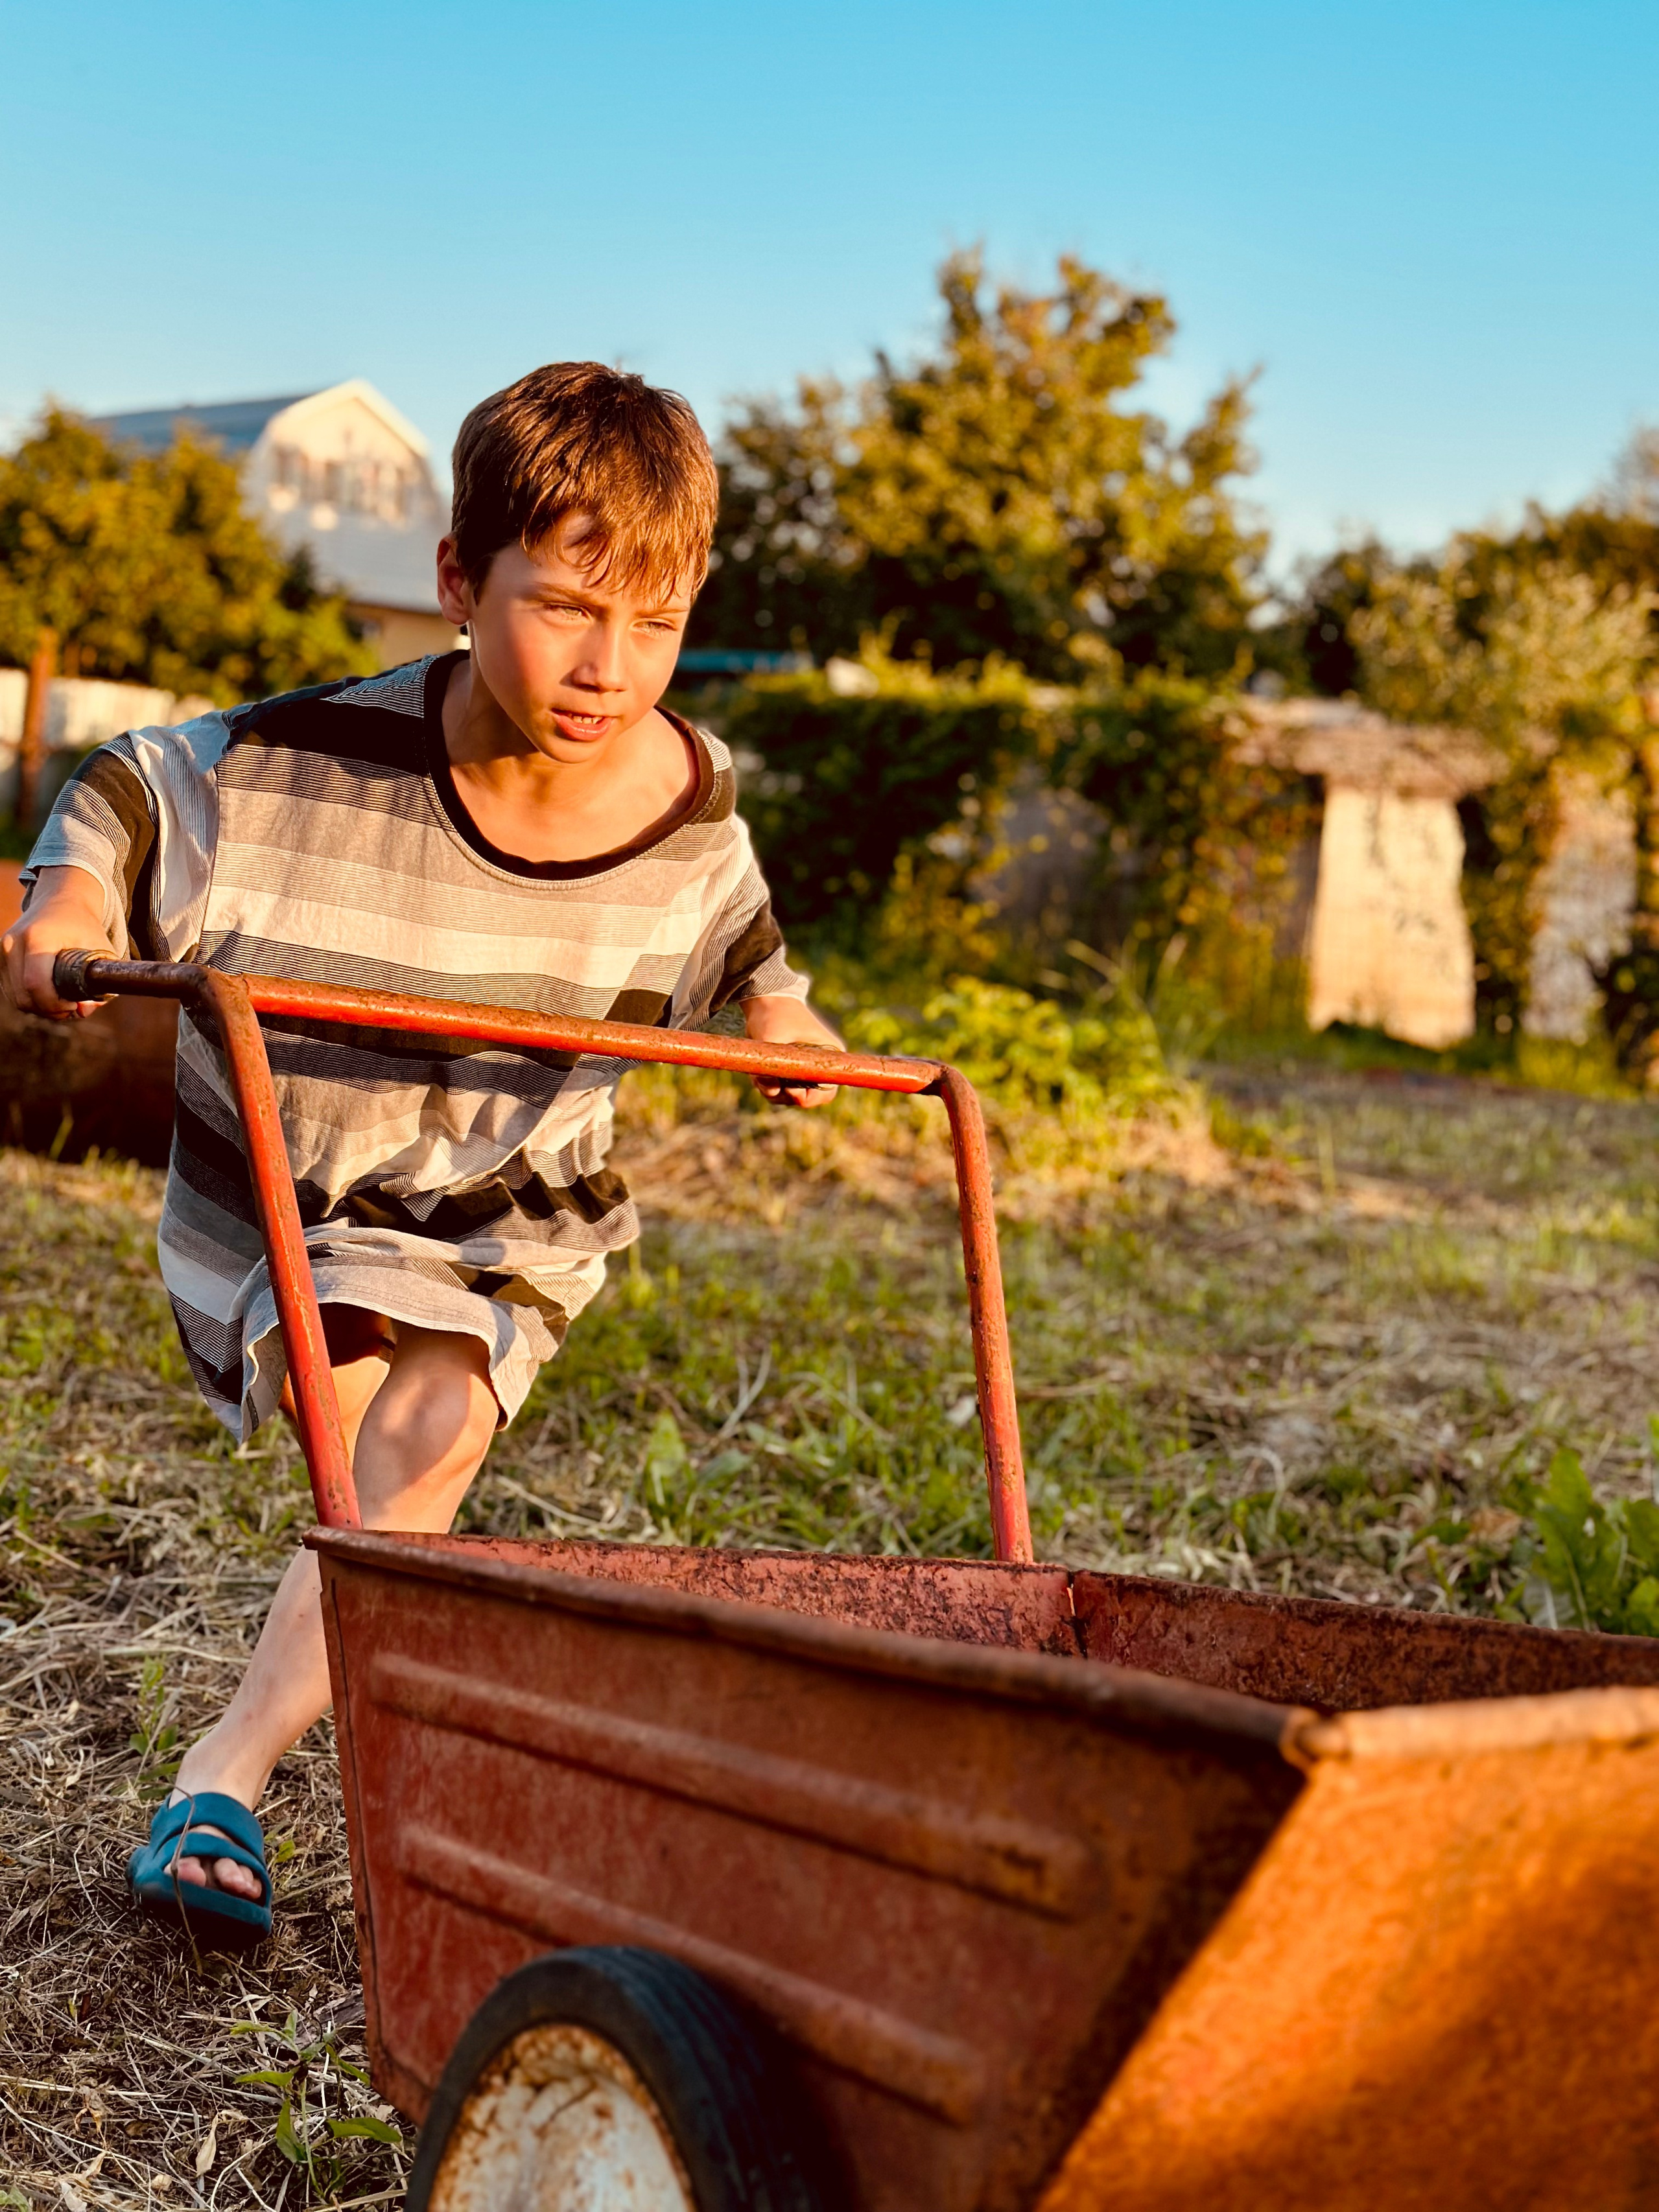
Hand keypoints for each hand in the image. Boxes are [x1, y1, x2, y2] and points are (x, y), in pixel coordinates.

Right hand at [1, 866, 116, 1019]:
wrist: (61, 899)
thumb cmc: (83, 926)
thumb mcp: (100, 950)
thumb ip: (98, 983)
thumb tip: (83, 1011)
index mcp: (38, 938)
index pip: (36, 984)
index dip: (55, 1004)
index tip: (74, 1006)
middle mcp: (14, 943)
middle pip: (24, 996)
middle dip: (50, 1010)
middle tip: (72, 1008)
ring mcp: (2, 949)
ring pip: (16, 997)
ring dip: (40, 1007)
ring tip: (64, 1001)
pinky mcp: (0, 956)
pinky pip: (12, 991)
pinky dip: (31, 999)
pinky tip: (51, 994)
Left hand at [744, 993, 843, 1109]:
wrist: (765, 1000)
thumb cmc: (774, 1014)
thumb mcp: (770, 1039)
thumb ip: (769, 1068)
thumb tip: (771, 1091)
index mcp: (829, 1055)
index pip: (826, 1092)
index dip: (809, 1098)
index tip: (789, 1090)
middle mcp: (819, 1066)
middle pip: (806, 1098)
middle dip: (783, 1095)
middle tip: (765, 1082)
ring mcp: (803, 1070)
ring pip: (788, 1097)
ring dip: (770, 1091)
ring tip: (757, 1075)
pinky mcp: (789, 1071)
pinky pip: (778, 1090)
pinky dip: (765, 1086)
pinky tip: (756, 1073)